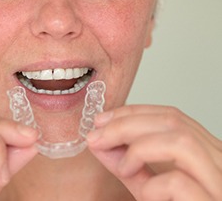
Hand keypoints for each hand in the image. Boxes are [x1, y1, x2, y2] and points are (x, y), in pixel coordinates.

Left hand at [87, 105, 221, 199]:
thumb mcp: (147, 187)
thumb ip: (126, 163)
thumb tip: (98, 140)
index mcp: (206, 153)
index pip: (171, 116)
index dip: (133, 112)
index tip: (102, 119)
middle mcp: (219, 163)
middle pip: (173, 122)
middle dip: (127, 124)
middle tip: (96, 136)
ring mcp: (219, 184)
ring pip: (182, 142)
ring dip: (140, 148)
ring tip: (123, 167)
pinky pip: (180, 182)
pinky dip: (154, 184)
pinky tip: (146, 195)